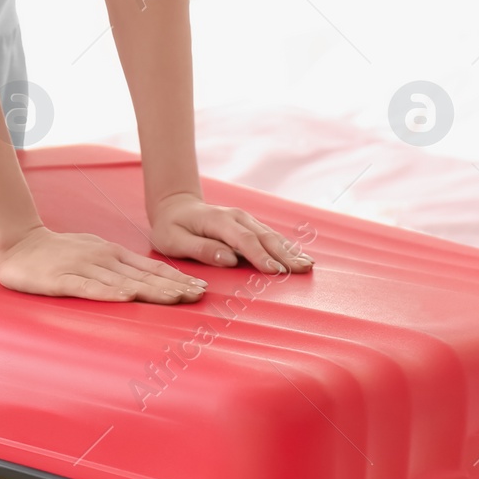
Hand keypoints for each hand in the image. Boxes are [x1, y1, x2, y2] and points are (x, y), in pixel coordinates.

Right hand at [0, 226, 207, 303]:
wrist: (19, 244)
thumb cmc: (61, 253)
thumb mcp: (97, 253)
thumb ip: (121, 267)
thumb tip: (150, 281)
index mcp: (114, 254)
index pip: (152, 268)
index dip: (177, 279)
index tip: (201, 289)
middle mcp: (104, 259)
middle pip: (144, 276)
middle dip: (174, 287)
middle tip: (200, 297)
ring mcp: (83, 268)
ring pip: (123, 282)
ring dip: (152, 291)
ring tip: (177, 299)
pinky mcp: (61, 280)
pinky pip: (88, 288)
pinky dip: (108, 293)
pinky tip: (126, 299)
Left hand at [147, 193, 313, 273]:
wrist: (175, 207)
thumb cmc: (171, 228)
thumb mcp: (174, 241)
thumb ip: (201, 249)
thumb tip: (229, 259)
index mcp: (218, 221)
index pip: (244, 240)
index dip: (260, 256)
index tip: (274, 272)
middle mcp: (236, 217)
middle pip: (264, 237)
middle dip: (284, 255)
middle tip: (301, 271)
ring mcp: (245, 219)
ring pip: (271, 235)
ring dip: (290, 251)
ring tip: (307, 265)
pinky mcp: (249, 224)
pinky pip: (270, 235)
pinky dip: (286, 246)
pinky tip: (300, 256)